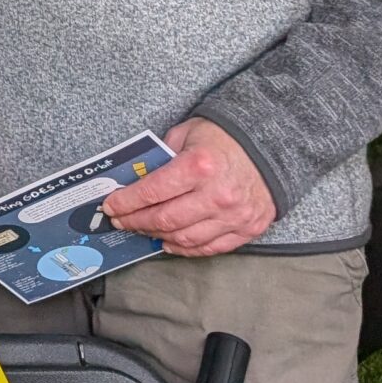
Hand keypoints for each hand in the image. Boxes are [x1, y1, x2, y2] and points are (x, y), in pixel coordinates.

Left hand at [102, 119, 275, 255]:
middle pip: (165, 220)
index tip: (111, 206)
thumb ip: (161, 156)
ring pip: (184, 238)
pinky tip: (168, 242)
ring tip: (142, 229)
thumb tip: (135, 180)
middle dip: (135, 222)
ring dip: (157, 236)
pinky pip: (209, 247)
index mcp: (199, 166)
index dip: (126, 202)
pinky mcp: (246, 229)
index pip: (152, 192)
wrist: (271, 148)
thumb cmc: (224, 139)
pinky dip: (184, 248)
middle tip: (121, 221)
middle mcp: (217, 194)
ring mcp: (234, 216)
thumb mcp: (186, 134)